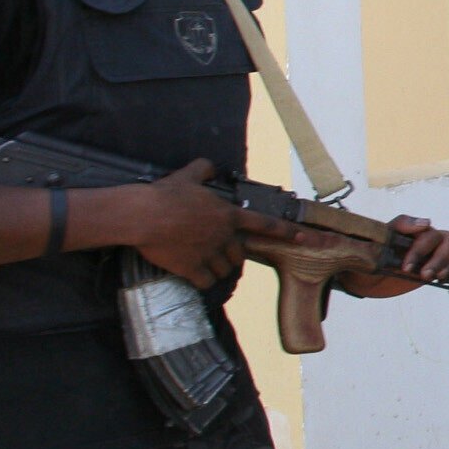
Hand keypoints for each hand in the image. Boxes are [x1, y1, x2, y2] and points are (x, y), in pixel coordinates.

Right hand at [115, 159, 292, 286]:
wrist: (142, 215)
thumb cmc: (164, 194)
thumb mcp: (187, 175)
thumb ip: (203, 169)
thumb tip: (209, 166)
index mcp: (228, 215)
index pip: (267, 224)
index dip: (289, 232)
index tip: (306, 238)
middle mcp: (224, 236)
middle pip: (240, 254)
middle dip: (231, 254)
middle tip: (215, 250)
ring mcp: (209, 254)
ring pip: (225, 270)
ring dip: (216, 268)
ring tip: (200, 260)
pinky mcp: (192, 269)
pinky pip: (206, 281)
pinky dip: (202, 280)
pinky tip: (192, 274)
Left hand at [336, 213, 448, 297]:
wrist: (368, 280)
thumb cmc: (371, 259)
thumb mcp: (378, 241)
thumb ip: (400, 227)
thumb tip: (426, 223)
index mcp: (415, 232)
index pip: (429, 235)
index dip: (420, 251)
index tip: (407, 268)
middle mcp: (430, 239)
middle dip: (440, 259)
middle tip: (425, 276)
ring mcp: (438, 252)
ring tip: (438, 277)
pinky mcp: (443, 266)